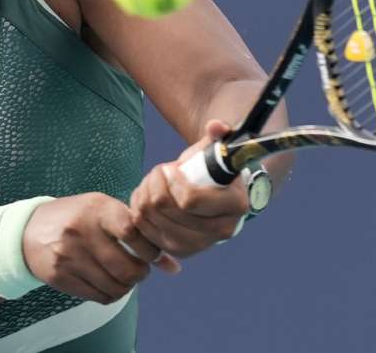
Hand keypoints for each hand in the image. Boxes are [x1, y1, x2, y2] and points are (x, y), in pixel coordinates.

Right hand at [22, 192, 178, 304]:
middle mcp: (81, 231)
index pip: (132, 232)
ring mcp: (69, 256)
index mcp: (96, 208)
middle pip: (127, 268)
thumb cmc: (76, 217)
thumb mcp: (104, 212)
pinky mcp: (61, 276)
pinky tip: (109, 283)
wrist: (28, 232)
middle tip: (140, 269)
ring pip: (115, 287)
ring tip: (125, 276)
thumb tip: (173, 267)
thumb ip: (137, 232)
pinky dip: (112, 294)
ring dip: (128, 286)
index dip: (150, 249)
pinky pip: (99, 296)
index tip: (151, 253)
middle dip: (141, 274)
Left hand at [129, 120, 250, 257]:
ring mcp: (199, 245)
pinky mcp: (179, 250)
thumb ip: (219, 134)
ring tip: (152, 182)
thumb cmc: (214, 168)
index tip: (171, 168)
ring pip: (152, 219)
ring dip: (145, 194)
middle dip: (155, 184)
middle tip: (159, 171)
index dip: (173, 181)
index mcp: (236, 205)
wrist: (214, 193)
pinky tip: (146, 197)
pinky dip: (140, 210)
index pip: (190, 200)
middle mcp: (222, 231)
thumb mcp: (217, 148)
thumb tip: (216, 126)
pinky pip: (145, 231)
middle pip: (166, 209)